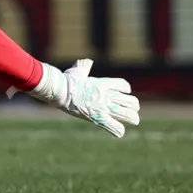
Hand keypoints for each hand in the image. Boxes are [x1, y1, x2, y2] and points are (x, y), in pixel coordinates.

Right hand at [11, 58, 140, 137]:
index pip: (125, 86)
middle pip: (133, 102)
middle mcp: (108, 96)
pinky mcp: (99, 119)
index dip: (125, 89)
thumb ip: (84, 67)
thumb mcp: (77, 71)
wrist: (60, 90)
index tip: (121, 92)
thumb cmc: (66, 80)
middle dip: (132, 107)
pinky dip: (118, 131)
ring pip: (130, 116)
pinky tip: (115, 130)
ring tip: (127, 120)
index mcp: (104, 83)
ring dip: (131, 119)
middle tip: (126, 109)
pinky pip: (117, 129)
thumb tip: (86, 61)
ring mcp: (104, 108)